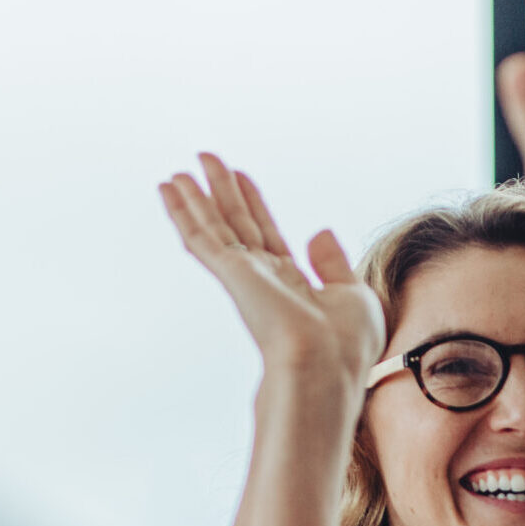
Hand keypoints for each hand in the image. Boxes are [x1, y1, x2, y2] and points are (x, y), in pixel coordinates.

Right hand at [159, 153, 384, 390]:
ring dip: (196, 198)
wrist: (325, 366)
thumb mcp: (355, 296)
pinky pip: (201, 237)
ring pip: (214, 229)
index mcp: (294, 286)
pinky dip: (183, 212)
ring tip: (178, 172)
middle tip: (206, 159)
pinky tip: (169, 189)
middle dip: (223, 192)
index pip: (268, 236)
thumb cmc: (346, 345)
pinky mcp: (231, 275)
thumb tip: (319, 232)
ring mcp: (245, 278)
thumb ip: (335, 264)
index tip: (242, 177)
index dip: (255, 206)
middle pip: (238, 225)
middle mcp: (265, 281)